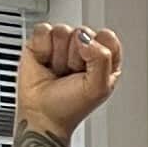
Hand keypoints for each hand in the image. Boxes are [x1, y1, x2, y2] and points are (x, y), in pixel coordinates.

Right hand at [15, 23, 122, 138]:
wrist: (41, 116)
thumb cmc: (71, 106)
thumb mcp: (99, 87)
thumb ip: (103, 58)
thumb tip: (84, 38)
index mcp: (104, 58)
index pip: (106, 36)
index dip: (97, 52)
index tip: (89, 70)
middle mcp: (83, 48)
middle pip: (83, 32)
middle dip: (75, 56)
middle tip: (71, 74)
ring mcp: (61, 44)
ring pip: (62, 30)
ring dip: (58, 56)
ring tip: (58, 71)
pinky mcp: (40, 42)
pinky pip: (42, 30)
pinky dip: (42, 48)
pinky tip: (45, 63)